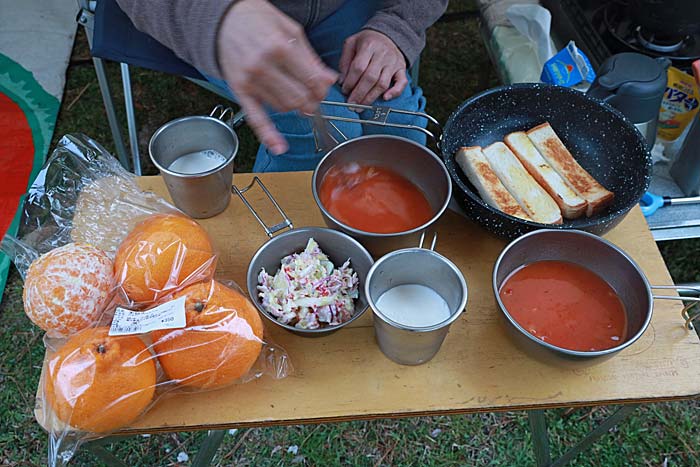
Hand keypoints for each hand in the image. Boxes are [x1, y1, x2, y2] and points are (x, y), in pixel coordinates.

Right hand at [217, 0, 337, 154]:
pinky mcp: (239, 91)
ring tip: (296, 97)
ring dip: (294, 107)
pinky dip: (268, 136)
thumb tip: (329, 79)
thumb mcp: (290, 30)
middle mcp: (264, 66)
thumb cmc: (257, 19)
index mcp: (280, 47)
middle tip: (313, 97)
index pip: (311, 82)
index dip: (322, 90)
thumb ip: (311, 57)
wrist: (222, 19)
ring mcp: (250, 81)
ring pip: (284, 108)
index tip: (323, 89)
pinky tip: (279, 147)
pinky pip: (255, 118)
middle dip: (311, 102)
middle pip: (299, 99)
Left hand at [339, 30, 407, 105]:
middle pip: (370, 78)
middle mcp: (383, 54)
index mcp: (368, 46)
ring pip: (382, 84)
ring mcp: (393, 63)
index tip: (344, 91)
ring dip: (370, 97)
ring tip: (361, 106)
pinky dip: (394, 92)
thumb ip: (345, 61)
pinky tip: (385, 98)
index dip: (350, 82)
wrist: (388, 35)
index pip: (358, 67)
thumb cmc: (367, 42)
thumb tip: (342, 81)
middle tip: (351, 104)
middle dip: (359, 94)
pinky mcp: (401, 69)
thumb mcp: (351, 44)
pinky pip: (401, 83)